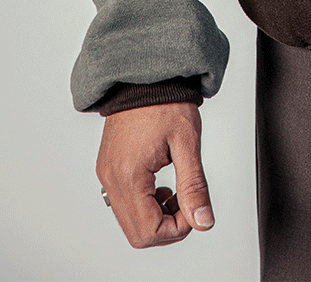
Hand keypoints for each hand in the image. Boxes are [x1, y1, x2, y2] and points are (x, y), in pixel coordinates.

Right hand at [96, 101, 214, 248]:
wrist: (145, 77)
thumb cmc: (165, 102)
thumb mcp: (187, 143)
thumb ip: (195, 186)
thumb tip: (203, 222)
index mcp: (129, 174)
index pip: (149, 231)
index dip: (178, 229)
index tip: (193, 208)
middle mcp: (111, 178)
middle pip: (137, 233)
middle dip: (167, 227)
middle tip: (186, 203)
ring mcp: (107, 174)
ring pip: (129, 222)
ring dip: (156, 217)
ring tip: (176, 191)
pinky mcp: (109, 169)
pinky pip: (124, 203)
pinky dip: (145, 204)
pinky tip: (161, 186)